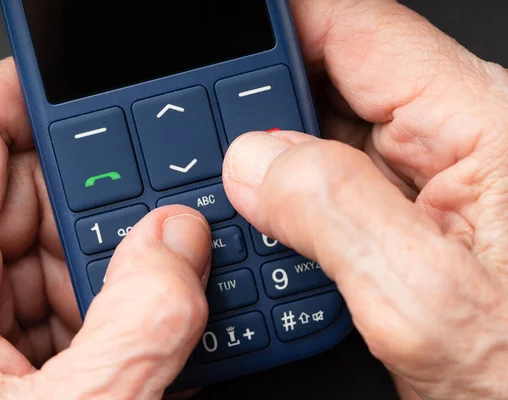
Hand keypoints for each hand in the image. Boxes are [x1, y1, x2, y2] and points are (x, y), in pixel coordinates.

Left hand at [0, 60, 212, 398]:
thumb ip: (137, 327)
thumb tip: (179, 243)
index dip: (33, 91)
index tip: (100, 89)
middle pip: (23, 192)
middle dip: (106, 203)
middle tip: (165, 222)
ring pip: (44, 249)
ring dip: (111, 270)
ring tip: (159, 298)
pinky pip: (46, 299)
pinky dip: (98, 311)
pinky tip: (132, 333)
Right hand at [221, 0, 507, 398]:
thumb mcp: (426, 301)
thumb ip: (336, 214)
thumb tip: (253, 161)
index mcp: (475, 125)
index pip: (354, 27)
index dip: (276, 25)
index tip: (217, 46)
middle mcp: (450, 142)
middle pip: (329, 79)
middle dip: (261, 105)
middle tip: (213, 146)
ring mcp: (422, 181)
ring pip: (319, 137)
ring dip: (267, 163)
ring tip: (237, 200)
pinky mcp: (401, 219)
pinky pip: (325, 185)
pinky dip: (283, 202)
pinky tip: (267, 228)